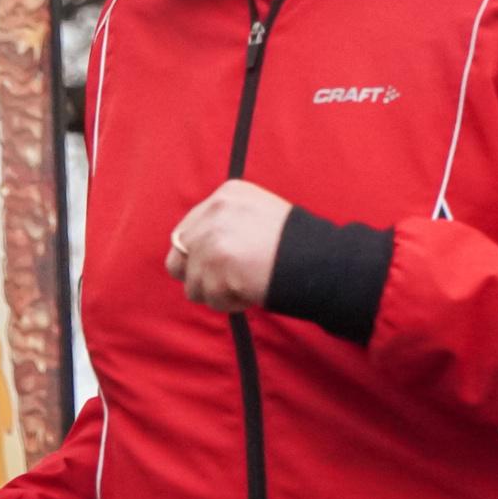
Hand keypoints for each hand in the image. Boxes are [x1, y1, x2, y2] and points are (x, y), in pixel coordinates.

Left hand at [167, 179, 291, 310]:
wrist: (319, 260)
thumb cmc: (292, 246)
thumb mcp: (256, 215)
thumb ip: (223, 224)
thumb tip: (186, 251)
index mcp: (225, 194)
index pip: (185, 232)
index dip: (199, 258)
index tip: (222, 268)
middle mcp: (215, 209)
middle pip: (178, 257)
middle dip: (201, 277)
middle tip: (229, 282)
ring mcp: (214, 236)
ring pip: (192, 283)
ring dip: (217, 293)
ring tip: (245, 285)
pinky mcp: (218, 263)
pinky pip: (210, 298)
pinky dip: (229, 304)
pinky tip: (250, 293)